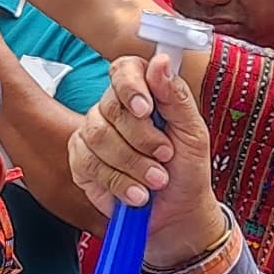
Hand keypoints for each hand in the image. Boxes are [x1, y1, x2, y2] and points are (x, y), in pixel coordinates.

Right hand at [72, 50, 226, 273]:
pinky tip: (137, 194)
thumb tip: (160, 61)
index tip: (146, 110)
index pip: (124, 70)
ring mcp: (92, 135)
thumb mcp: (192, 132)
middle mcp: (112, 110)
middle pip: (111, 108)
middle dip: (143, 139)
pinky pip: (89, 165)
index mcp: (142, 93)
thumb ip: (175, 96)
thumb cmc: (186, 169)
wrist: (178, 212)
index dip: (131, 87)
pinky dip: (118, 183)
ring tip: (156, 181)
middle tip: (165, 157)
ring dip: (133, 164)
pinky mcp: (81, 163)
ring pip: (99, 138)